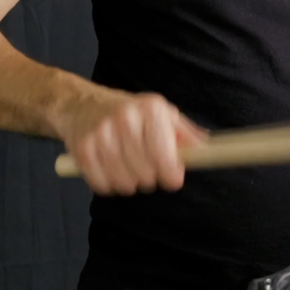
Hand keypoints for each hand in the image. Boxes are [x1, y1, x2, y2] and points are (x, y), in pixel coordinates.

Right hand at [53, 87, 208, 195]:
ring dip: (129, 182)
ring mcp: (101, 134)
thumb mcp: (161, 113)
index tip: (172, 178)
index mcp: (151, 109)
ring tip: (126, 165)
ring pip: (125, 183)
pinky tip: (108, 167)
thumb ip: (185, 134)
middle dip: (149, 177)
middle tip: (144, 165)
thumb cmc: (128, 111)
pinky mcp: (82, 149)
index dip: (171, 174)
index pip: (166, 157)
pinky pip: (102, 186)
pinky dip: (108, 184)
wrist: (81, 103)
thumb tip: (208, 150)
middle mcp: (126, 118)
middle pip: (147, 175)